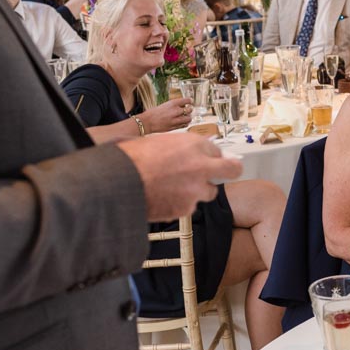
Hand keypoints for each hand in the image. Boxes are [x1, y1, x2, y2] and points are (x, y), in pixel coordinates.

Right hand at [118, 135, 242, 220]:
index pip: (216, 149)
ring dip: (198, 191)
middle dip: (229, 169)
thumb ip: (180, 147)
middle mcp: (200, 165)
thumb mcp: (158, 141)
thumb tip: (192, 151)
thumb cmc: (131, 159)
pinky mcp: (186, 208)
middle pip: (233, 169)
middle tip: (224, 172)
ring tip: (176, 188)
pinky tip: (164, 198)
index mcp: (193, 144)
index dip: (212, 155)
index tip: (212, 159)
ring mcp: (196, 189)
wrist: (116, 184)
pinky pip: (190, 206)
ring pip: (209, 192)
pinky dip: (181, 204)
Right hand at [140, 96, 192, 132]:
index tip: (190, 101)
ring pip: (189, 118)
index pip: (187, 100)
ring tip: (185, 117)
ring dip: (188, 117)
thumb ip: (174, 106)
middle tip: (188, 110)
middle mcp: (175, 111)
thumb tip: (183, 107)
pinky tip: (182, 122)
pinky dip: (185, 123)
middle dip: (190, 109)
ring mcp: (175, 120)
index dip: (190, 101)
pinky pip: (184, 125)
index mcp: (172, 103)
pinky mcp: (174, 127)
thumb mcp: (164, 105)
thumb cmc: (154, 113)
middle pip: (189, 109)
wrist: (147, 122)